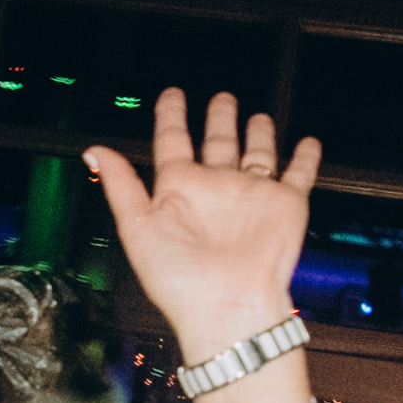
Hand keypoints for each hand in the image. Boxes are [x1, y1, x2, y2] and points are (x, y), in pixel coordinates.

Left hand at [79, 89, 321, 364]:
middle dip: (219, 119)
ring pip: (257, 154)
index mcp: (179, 190)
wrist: (229, 307)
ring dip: (258, 134)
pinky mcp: (285, 204)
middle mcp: (216, 189)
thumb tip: (94, 152)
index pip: (173, 142)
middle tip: (221, 98)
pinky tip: (308, 143)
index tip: (172, 95)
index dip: (171, 116)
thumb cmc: (181, 280)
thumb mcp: (138, 226)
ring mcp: (251, 195)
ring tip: (258, 116)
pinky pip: (298, 174)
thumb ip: (120, 185)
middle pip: (217, 143)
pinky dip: (306, 158)